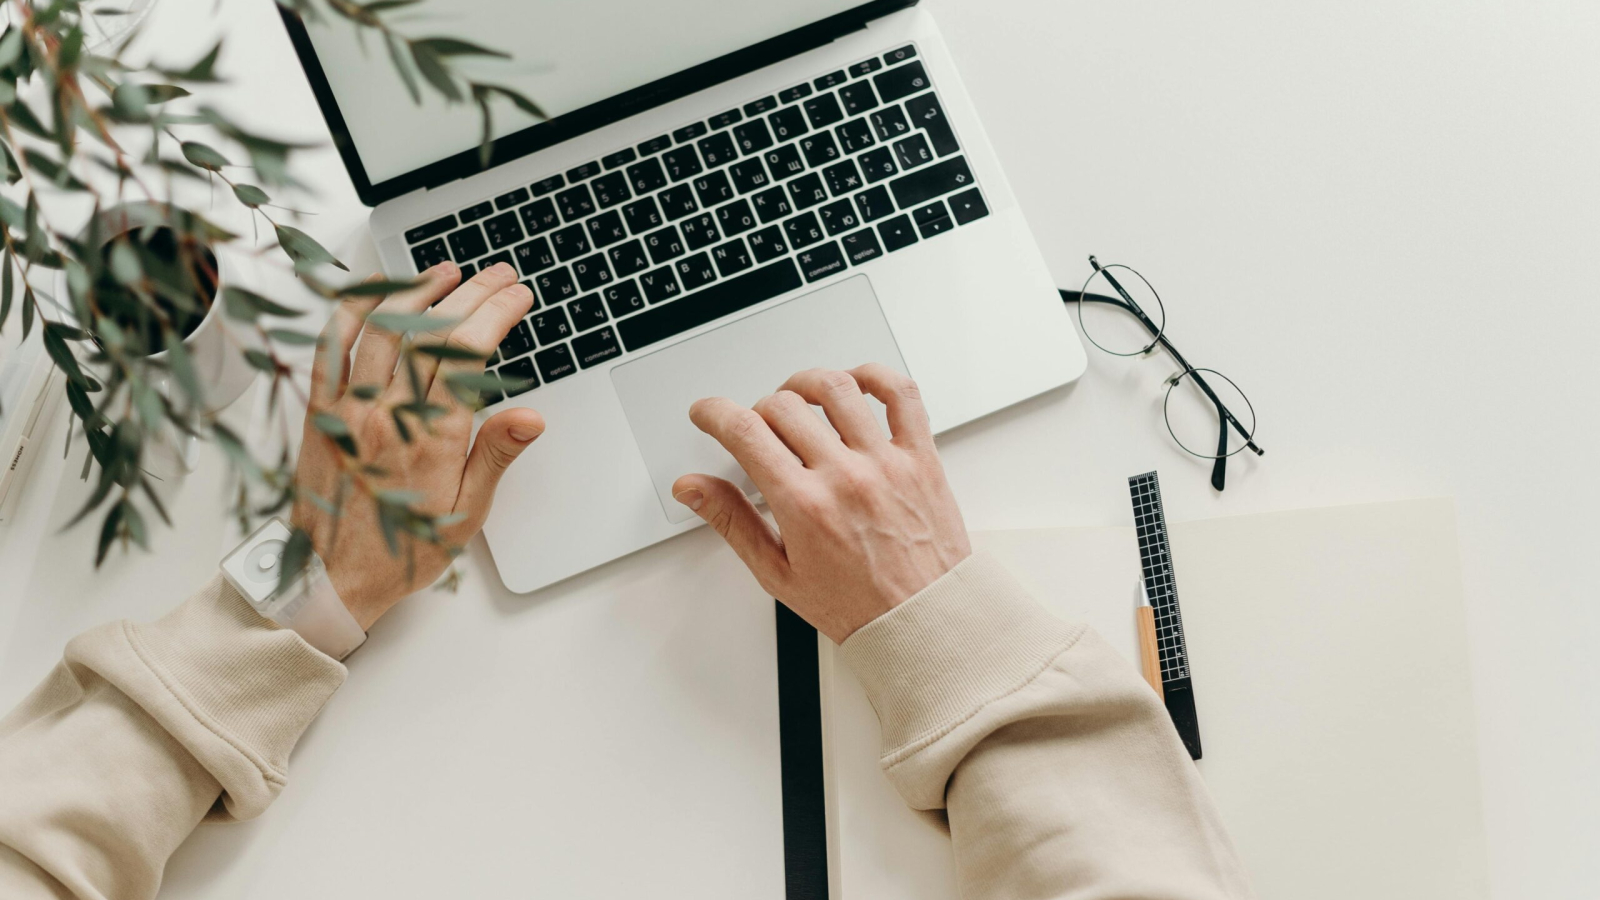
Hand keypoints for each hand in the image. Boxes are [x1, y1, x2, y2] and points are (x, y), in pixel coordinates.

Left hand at [290, 261, 543, 629]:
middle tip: (498, 275)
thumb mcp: (465, 515)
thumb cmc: (401, 550)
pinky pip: (330, 346)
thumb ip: (495, 457)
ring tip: (448, 272)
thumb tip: (530, 417)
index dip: (497, 314)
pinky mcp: (319, 410)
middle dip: (472, 294)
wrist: (330, 579)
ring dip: (419, 291)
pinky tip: (376, 291)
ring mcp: (348, 408)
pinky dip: (352, 310)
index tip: (518, 297)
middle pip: (432, 333)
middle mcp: (387, 416)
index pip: (469, 355)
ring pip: (383, 328)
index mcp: (430, 440)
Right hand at [671, 365, 970, 642]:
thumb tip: (693, 489)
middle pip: (783, 406)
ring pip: (837, 388)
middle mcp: (845, 477)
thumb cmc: (857, 606)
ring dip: (805, 384)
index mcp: (805, 506)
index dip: (714, 413)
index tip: (708, 413)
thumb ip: (732, 522)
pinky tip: (856, 385)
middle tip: (758, 430)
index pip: (745, 433)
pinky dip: (876, 376)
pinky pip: (902, 395)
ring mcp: (886, 462)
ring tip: (798, 400)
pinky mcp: (921, 458)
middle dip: (757, 411)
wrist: (924, 621)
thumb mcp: (778, 574)